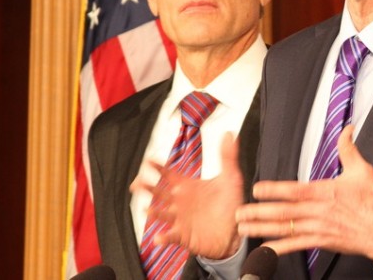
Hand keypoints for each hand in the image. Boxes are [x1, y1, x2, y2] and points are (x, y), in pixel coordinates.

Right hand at [131, 132, 243, 258]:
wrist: (235, 229)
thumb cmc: (229, 203)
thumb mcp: (230, 178)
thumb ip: (227, 156)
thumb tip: (229, 133)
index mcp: (187, 186)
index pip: (168, 174)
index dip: (157, 167)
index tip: (147, 160)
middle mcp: (179, 201)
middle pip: (158, 193)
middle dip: (146, 188)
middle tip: (136, 184)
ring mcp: (179, 218)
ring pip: (161, 214)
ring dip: (153, 212)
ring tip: (146, 210)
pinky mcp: (183, 235)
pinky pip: (170, 236)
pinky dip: (163, 238)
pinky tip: (159, 238)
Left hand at [235, 125, 372, 264]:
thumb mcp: (362, 170)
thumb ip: (349, 149)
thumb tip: (347, 129)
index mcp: (325, 192)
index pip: (294, 190)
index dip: (274, 190)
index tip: (256, 189)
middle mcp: (319, 212)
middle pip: (284, 212)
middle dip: (259, 212)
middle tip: (240, 212)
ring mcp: (319, 229)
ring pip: (286, 229)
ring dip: (263, 229)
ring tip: (245, 227)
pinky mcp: (322, 241)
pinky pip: (297, 245)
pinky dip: (280, 247)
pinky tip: (266, 248)